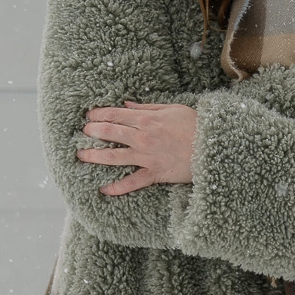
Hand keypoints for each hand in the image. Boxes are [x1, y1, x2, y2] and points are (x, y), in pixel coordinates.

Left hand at [77, 101, 197, 193]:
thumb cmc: (195, 125)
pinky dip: (118, 187)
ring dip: (95, 156)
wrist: (212, 146)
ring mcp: (147, 156)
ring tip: (81, 155)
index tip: (88, 115)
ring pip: (115, 156)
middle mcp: (143, 137)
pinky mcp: (154, 173)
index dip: (99, 114)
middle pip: (111, 132)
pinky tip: (104, 190)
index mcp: (147, 119)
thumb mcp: (171, 109)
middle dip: (93, 131)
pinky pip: (133, 182)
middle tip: (82, 132)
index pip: (116, 114)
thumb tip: (126, 104)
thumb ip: (147, 107)